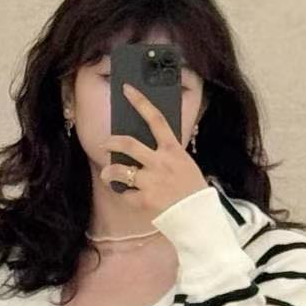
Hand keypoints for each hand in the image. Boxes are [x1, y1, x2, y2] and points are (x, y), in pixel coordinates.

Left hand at [98, 83, 208, 219]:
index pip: (156, 119)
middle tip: (105, 143)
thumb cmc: (192, 188)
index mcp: (173, 150)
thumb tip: (146, 146)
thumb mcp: (184, 163)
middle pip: (128, 144)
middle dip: (112, 142)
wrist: (199, 215)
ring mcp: (151, 181)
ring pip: (120, 171)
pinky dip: (124, 194)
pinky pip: (126, 194)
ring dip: (109, 172)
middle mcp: (160, 162)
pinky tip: (126, 194)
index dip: (140, 102)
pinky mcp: (145, 200)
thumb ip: (167, 153)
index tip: (127, 89)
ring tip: (107, 174)